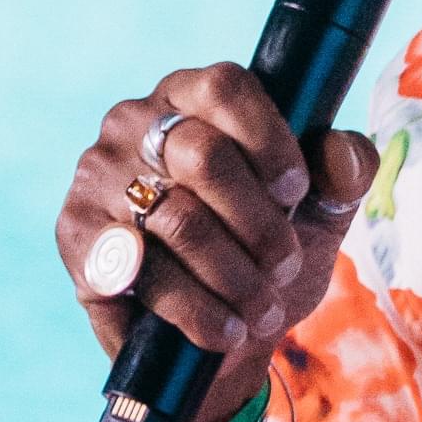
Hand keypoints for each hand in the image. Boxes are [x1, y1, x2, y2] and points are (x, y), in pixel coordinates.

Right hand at [57, 62, 378, 421]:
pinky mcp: (77, 237)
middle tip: (284, 266)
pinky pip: (140, 271)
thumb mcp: (322, 213)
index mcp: (191, 97)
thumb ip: (345, 171)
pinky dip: (194, 309)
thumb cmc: (268, 255)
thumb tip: (341, 151)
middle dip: (260, 225)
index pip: (225, 87)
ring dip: (236, 277)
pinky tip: (222, 330)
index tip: (296, 191)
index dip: (269, 140)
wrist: (224, 335)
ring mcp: (98, 177)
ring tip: (262, 310)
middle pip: (203, 155)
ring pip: (178, 221)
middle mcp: (133, 124)